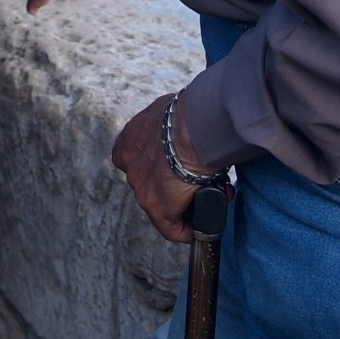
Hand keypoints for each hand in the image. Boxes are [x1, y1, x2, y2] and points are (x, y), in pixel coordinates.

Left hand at [111, 89, 222, 244]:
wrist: (194, 127)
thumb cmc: (190, 112)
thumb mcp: (171, 109)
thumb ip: (170, 121)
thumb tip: (186, 122)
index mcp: (130, 138)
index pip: (134, 158)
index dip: (154, 165)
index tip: (173, 166)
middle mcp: (130, 164)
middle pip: (150, 182)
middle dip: (173, 183)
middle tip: (197, 181)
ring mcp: (141, 187)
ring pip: (162, 204)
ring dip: (184, 203)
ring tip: (209, 196)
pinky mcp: (158, 207)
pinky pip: (171, 226)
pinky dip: (185, 229)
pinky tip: (201, 227)